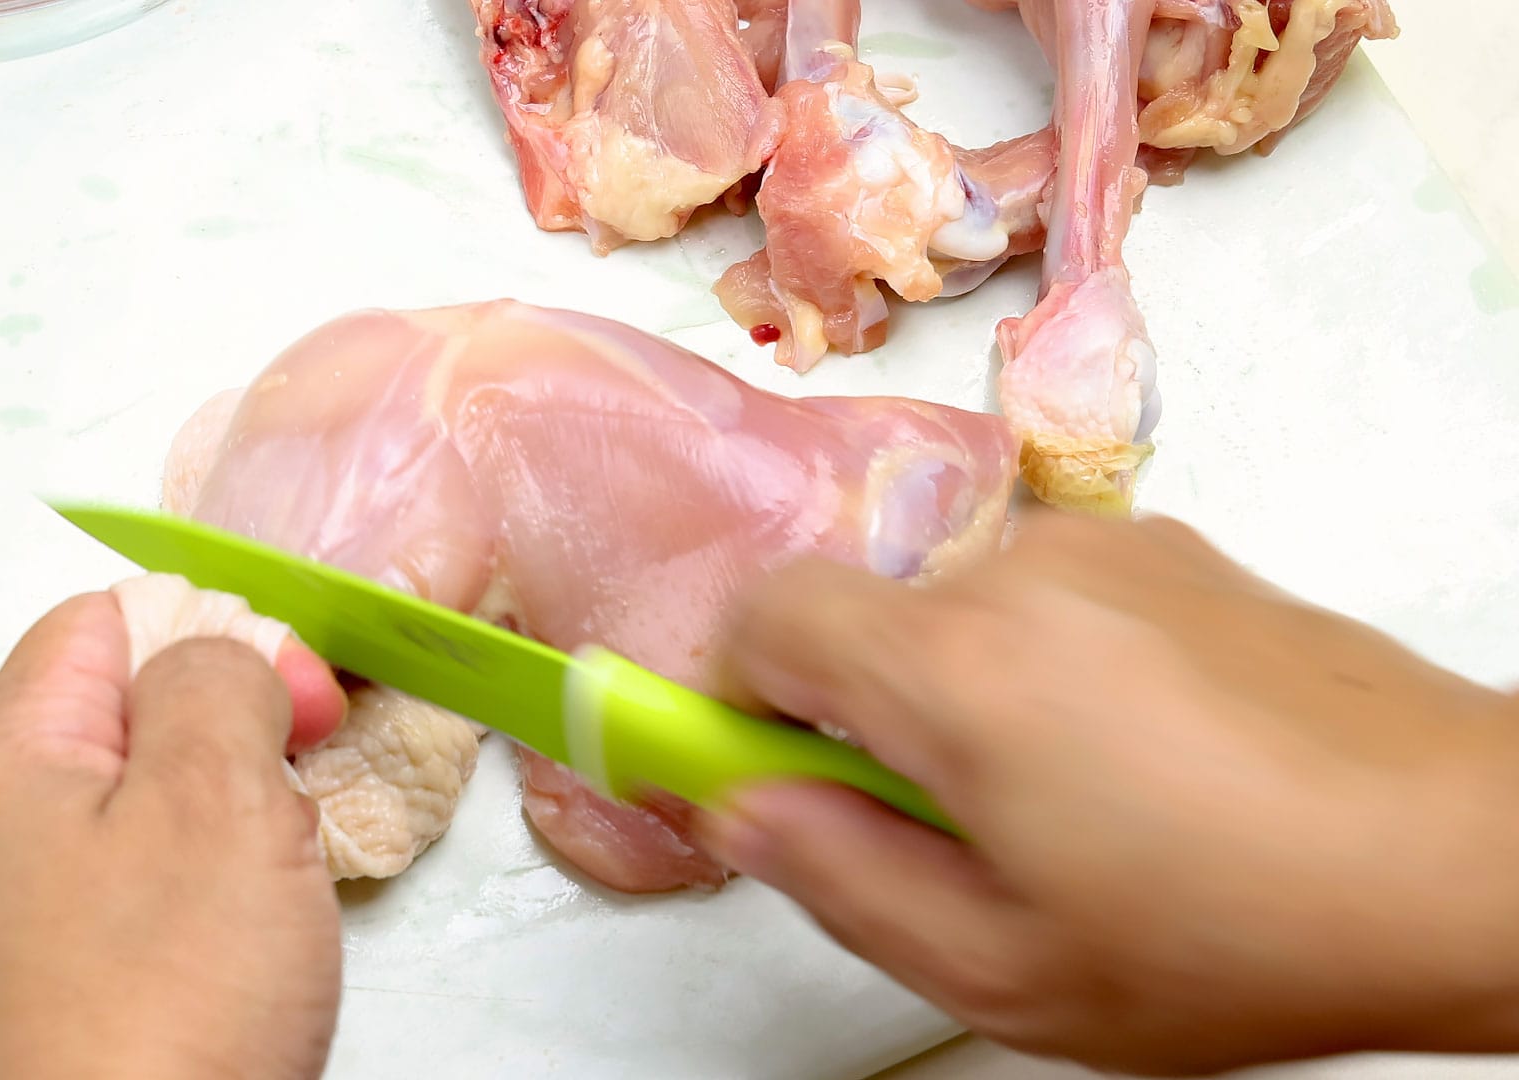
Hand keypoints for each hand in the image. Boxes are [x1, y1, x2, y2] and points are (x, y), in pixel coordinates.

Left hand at [0, 593, 340, 1079]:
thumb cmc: (163, 1014)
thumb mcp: (222, 796)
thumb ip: (219, 680)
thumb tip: (219, 657)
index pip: (101, 623)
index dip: (217, 638)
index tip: (297, 706)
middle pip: (103, 726)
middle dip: (216, 747)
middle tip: (289, 811)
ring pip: (105, 827)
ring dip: (198, 839)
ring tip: (257, 906)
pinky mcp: (6, 1016)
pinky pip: (95, 919)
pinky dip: (162, 921)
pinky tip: (211, 973)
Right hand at [700, 512, 1518, 1075]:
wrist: (1459, 856)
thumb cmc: (1238, 929)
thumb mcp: (1000, 966)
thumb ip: (833, 876)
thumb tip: (737, 809)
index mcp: (956, 666)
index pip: (765, 616)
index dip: (732, 696)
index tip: (752, 770)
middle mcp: (1022, 571)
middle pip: (864, 618)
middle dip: (861, 718)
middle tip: (934, 833)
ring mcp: (1111, 550)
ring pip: (958, 611)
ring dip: (961, 695)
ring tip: (1061, 812)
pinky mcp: (1178, 553)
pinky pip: (1049, 598)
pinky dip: (1044, 666)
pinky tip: (1132, 766)